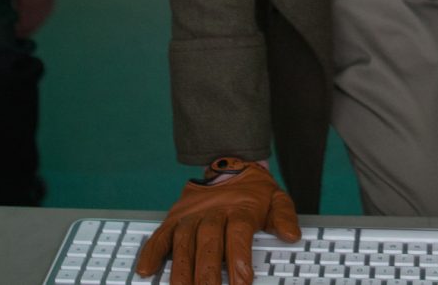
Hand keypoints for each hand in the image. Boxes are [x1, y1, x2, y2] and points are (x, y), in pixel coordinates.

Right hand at [136, 160, 300, 284]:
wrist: (229, 164)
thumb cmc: (253, 191)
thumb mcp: (276, 198)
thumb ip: (284, 216)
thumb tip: (291, 234)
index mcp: (239, 209)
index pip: (238, 235)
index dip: (239, 258)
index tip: (242, 281)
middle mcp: (212, 213)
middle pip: (209, 242)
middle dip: (208, 271)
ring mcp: (191, 216)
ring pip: (184, 243)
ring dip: (181, 269)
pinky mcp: (175, 219)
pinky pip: (161, 236)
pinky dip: (152, 252)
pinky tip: (146, 270)